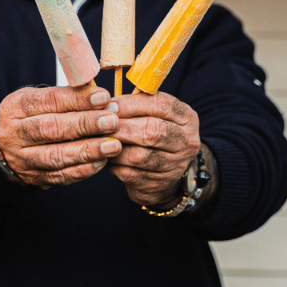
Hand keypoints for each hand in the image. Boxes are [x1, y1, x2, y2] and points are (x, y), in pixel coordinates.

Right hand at [0, 83, 122, 186]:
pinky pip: (60, 177)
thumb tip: (102, 97)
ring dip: (87, 151)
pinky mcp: (33, 178)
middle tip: (112, 122)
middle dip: (84, 125)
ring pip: (55, 157)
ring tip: (112, 145)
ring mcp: (22, 159)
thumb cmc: (31, 117)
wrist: (6, 148)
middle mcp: (14, 134)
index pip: (48, 101)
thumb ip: (66, 96)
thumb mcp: (39, 99)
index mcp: (16, 107)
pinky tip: (101, 162)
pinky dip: (83, 170)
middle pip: (50, 129)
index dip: (77, 99)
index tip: (103, 98)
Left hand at [107, 92, 202, 208]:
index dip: (131, 104)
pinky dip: (114, 165)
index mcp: (187, 118)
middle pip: (152, 131)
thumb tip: (103, 102)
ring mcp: (175, 166)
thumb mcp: (154, 115)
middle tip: (99, 125)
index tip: (108, 105)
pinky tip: (105, 158)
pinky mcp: (159, 184)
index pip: (160, 105)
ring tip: (99, 141)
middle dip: (121, 127)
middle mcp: (186, 141)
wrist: (165, 175)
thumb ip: (136, 104)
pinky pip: (130, 173)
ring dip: (114, 148)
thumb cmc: (153, 136)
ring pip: (139, 156)